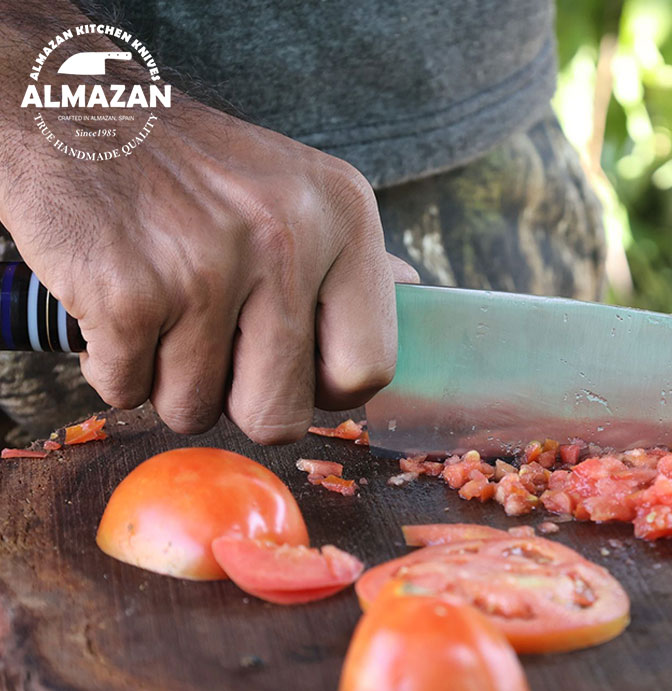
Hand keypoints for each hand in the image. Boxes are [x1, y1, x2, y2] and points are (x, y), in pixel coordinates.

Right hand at [0, 100, 417, 443]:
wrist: (76, 112)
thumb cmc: (194, 167)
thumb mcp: (297, 188)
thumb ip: (352, 255)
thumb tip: (412, 291)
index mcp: (343, 217)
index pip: (369, 367)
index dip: (325, 391)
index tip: (296, 374)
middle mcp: (287, 241)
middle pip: (280, 414)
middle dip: (239, 403)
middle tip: (216, 352)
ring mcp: (207, 269)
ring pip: (195, 410)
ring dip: (169, 381)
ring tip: (162, 313)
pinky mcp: (129, 294)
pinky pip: (126, 393)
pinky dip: (113, 368)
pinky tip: (118, 310)